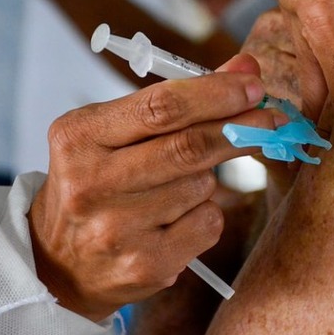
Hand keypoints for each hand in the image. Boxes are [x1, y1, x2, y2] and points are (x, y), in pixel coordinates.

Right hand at [28, 55, 282, 320]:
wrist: (62, 262)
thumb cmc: (97, 183)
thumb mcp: (115, 133)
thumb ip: (175, 99)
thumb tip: (244, 69)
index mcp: (78, 137)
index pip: (161, 106)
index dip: (216, 93)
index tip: (253, 85)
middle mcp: (91, 184)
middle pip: (189, 147)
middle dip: (239, 128)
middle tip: (270, 119)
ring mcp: (117, 230)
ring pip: (202, 186)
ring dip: (208, 178)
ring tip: (175, 186)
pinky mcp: (145, 265)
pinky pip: (208, 223)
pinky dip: (206, 213)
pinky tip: (175, 218)